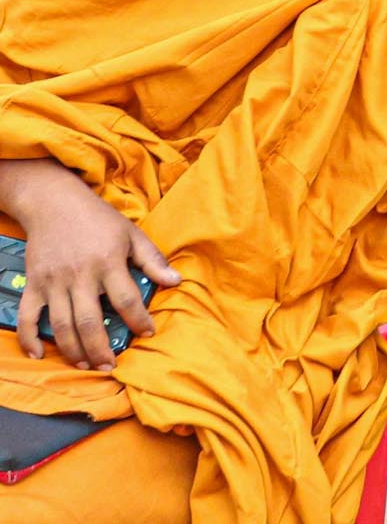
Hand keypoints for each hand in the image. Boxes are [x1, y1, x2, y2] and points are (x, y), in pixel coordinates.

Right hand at [9, 168, 177, 370]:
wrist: (55, 203)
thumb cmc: (99, 219)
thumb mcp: (132, 234)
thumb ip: (153, 260)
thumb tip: (176, 281)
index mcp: (108, 262)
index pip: (126, 300)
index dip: (138, 320)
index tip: (148, 332)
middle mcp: (80, 275)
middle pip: (89, 321)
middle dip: (101, 348)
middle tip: (111, 366)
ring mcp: (53, 282)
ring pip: (61, 324)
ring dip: (73, 349)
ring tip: (86, 364)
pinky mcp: (34, 284)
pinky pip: (28, 316)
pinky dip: (29, 337)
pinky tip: (37, 354)